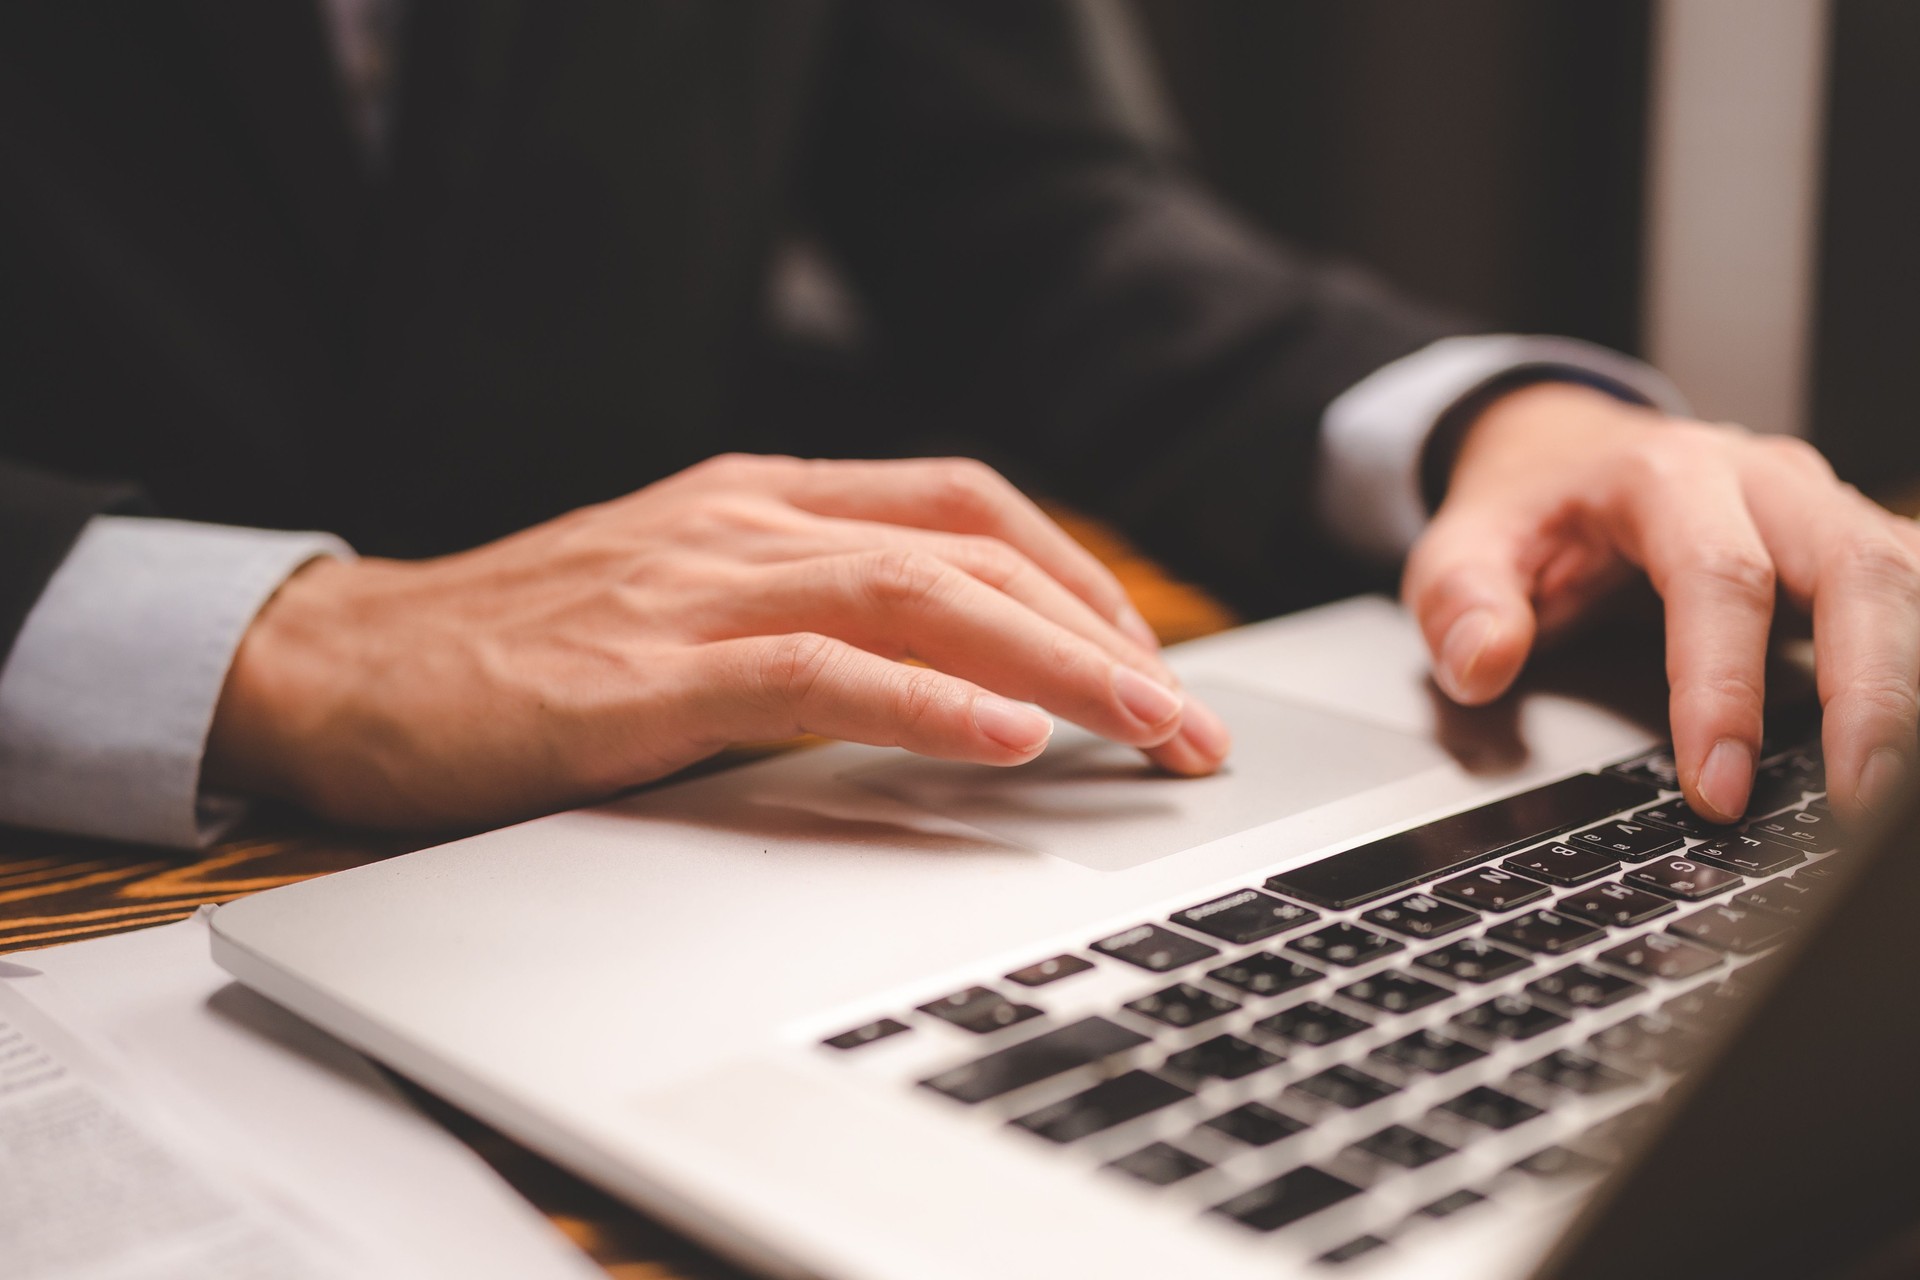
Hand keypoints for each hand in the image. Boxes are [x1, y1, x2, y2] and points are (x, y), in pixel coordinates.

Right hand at [206, 454, 1229, 828]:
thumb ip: (802, 612)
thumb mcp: (684, 599)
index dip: (1075, 576)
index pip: (963, 506)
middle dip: (1104, 639)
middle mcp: (744, 521)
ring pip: (920, 599)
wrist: (346, 667)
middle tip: (1190, 723)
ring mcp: (695, 588)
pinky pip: (815, 674)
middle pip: (972, 555)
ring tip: (1148, 732)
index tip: (1145, 654)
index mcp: (759, 497)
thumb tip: (949, 682)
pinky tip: (1006, 740)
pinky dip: (925, 701)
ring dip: (1056, 669)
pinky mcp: (644, 675)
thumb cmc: (522, 646)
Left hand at [1405, 382, 1919, 824]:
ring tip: (1894, 785)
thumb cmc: (1526, 512)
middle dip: (1868, 692)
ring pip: (1903, 578)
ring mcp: (1820, 504)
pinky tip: (1909, 730)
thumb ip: (1462, 603)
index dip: (1725, 688)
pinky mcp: (1850, 538)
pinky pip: (1913, 587)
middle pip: (1854, 571)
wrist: (1565, 453)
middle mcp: (1763, 479)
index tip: (1718, 786)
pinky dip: (1918, 655)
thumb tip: (1484, 663)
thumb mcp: (1460, 546)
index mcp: (1664, 475)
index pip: (1720, 578)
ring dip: (1909, 680)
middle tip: (1859, 802)